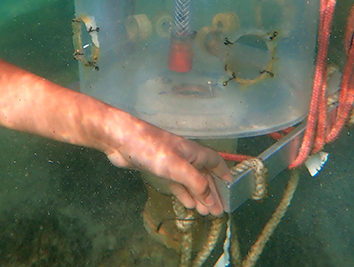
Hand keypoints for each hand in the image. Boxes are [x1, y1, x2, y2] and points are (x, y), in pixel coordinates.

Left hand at [104, 123, 230, 216]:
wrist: (121, 140)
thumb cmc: (151, 148)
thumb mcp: (177, 167)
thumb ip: (196, 182)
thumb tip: (212, 199)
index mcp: (193, 152)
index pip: (215, 162)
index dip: (224, 174)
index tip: (232, 188)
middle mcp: (185, 156)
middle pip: (204, 175)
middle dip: (212, 192)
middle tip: (219, 211)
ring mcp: (170, 163)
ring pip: (190, 182)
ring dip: (199, 196)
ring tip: (207, 212)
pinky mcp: (158, 169)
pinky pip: (176, 184)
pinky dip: (184, 194)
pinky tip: (189, 204)